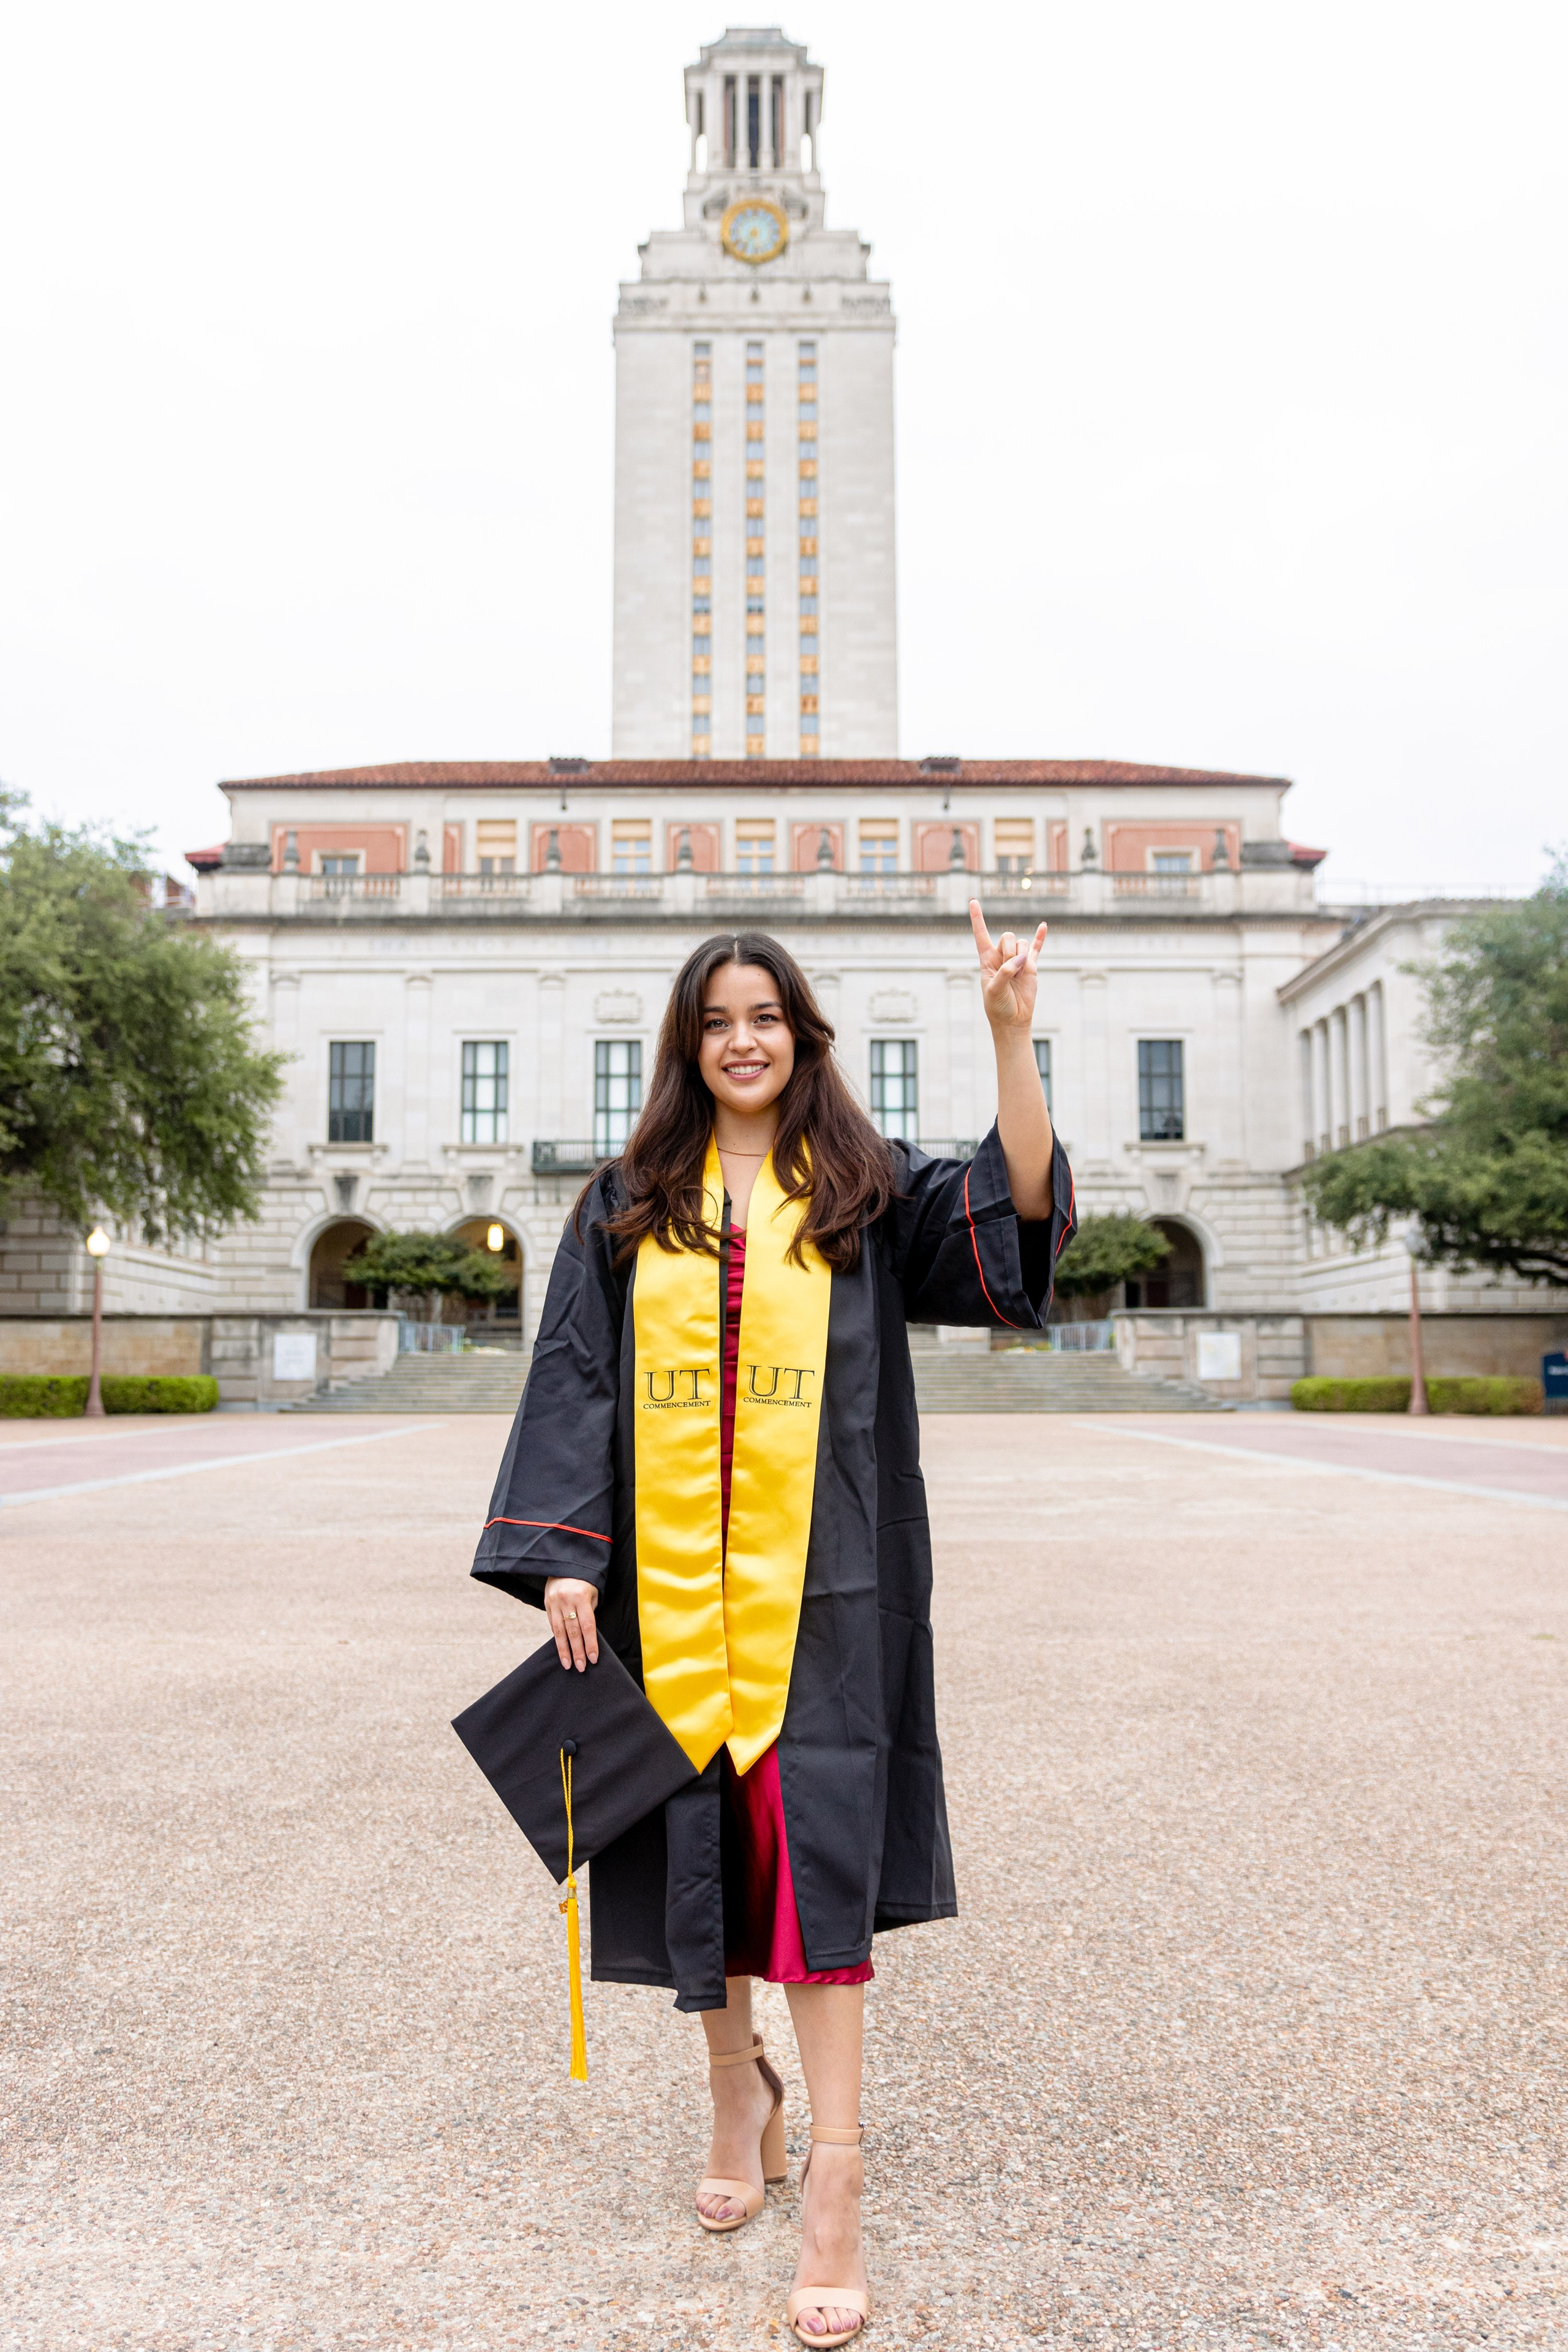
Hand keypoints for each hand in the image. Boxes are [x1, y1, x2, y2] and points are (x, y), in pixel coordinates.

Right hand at [543, 1577, 599, 1670]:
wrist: (565, 1562)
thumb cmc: (585, 1579)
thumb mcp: (592, 1592)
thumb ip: (589, 1612)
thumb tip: (587, 1636)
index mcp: (581, 1596)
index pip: (587, 1626)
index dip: (590, 1644)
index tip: (593, 1658)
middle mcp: (566, 1600)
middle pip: (573, 1631)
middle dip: (577, 1651)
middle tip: (581, 1667)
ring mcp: (554, 1602)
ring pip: (559, 1631)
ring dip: (564, 1650)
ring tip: (568, 1664)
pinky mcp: (546, 1603)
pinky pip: (552, 1624)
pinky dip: (558, 1638)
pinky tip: (561, 1649)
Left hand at [970, 903, 1046, 1032]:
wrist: (1013, 1019)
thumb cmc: (998, 1006)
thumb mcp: (994, 990)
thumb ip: (1005, 972)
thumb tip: (1021, 959)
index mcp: (986, 959)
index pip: (980, 934)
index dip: (977, 918)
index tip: (972, 901)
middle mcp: (1002, 956)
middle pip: (1008, 937)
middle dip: (1010, 950)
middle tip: (1010, 970)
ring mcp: (1018, 960)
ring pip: (1023, 943)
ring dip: (1022, 957)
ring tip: (1019, 975)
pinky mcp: (1031, 966)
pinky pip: (1037, 947)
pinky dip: (1040, 937)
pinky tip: (1044, 925)